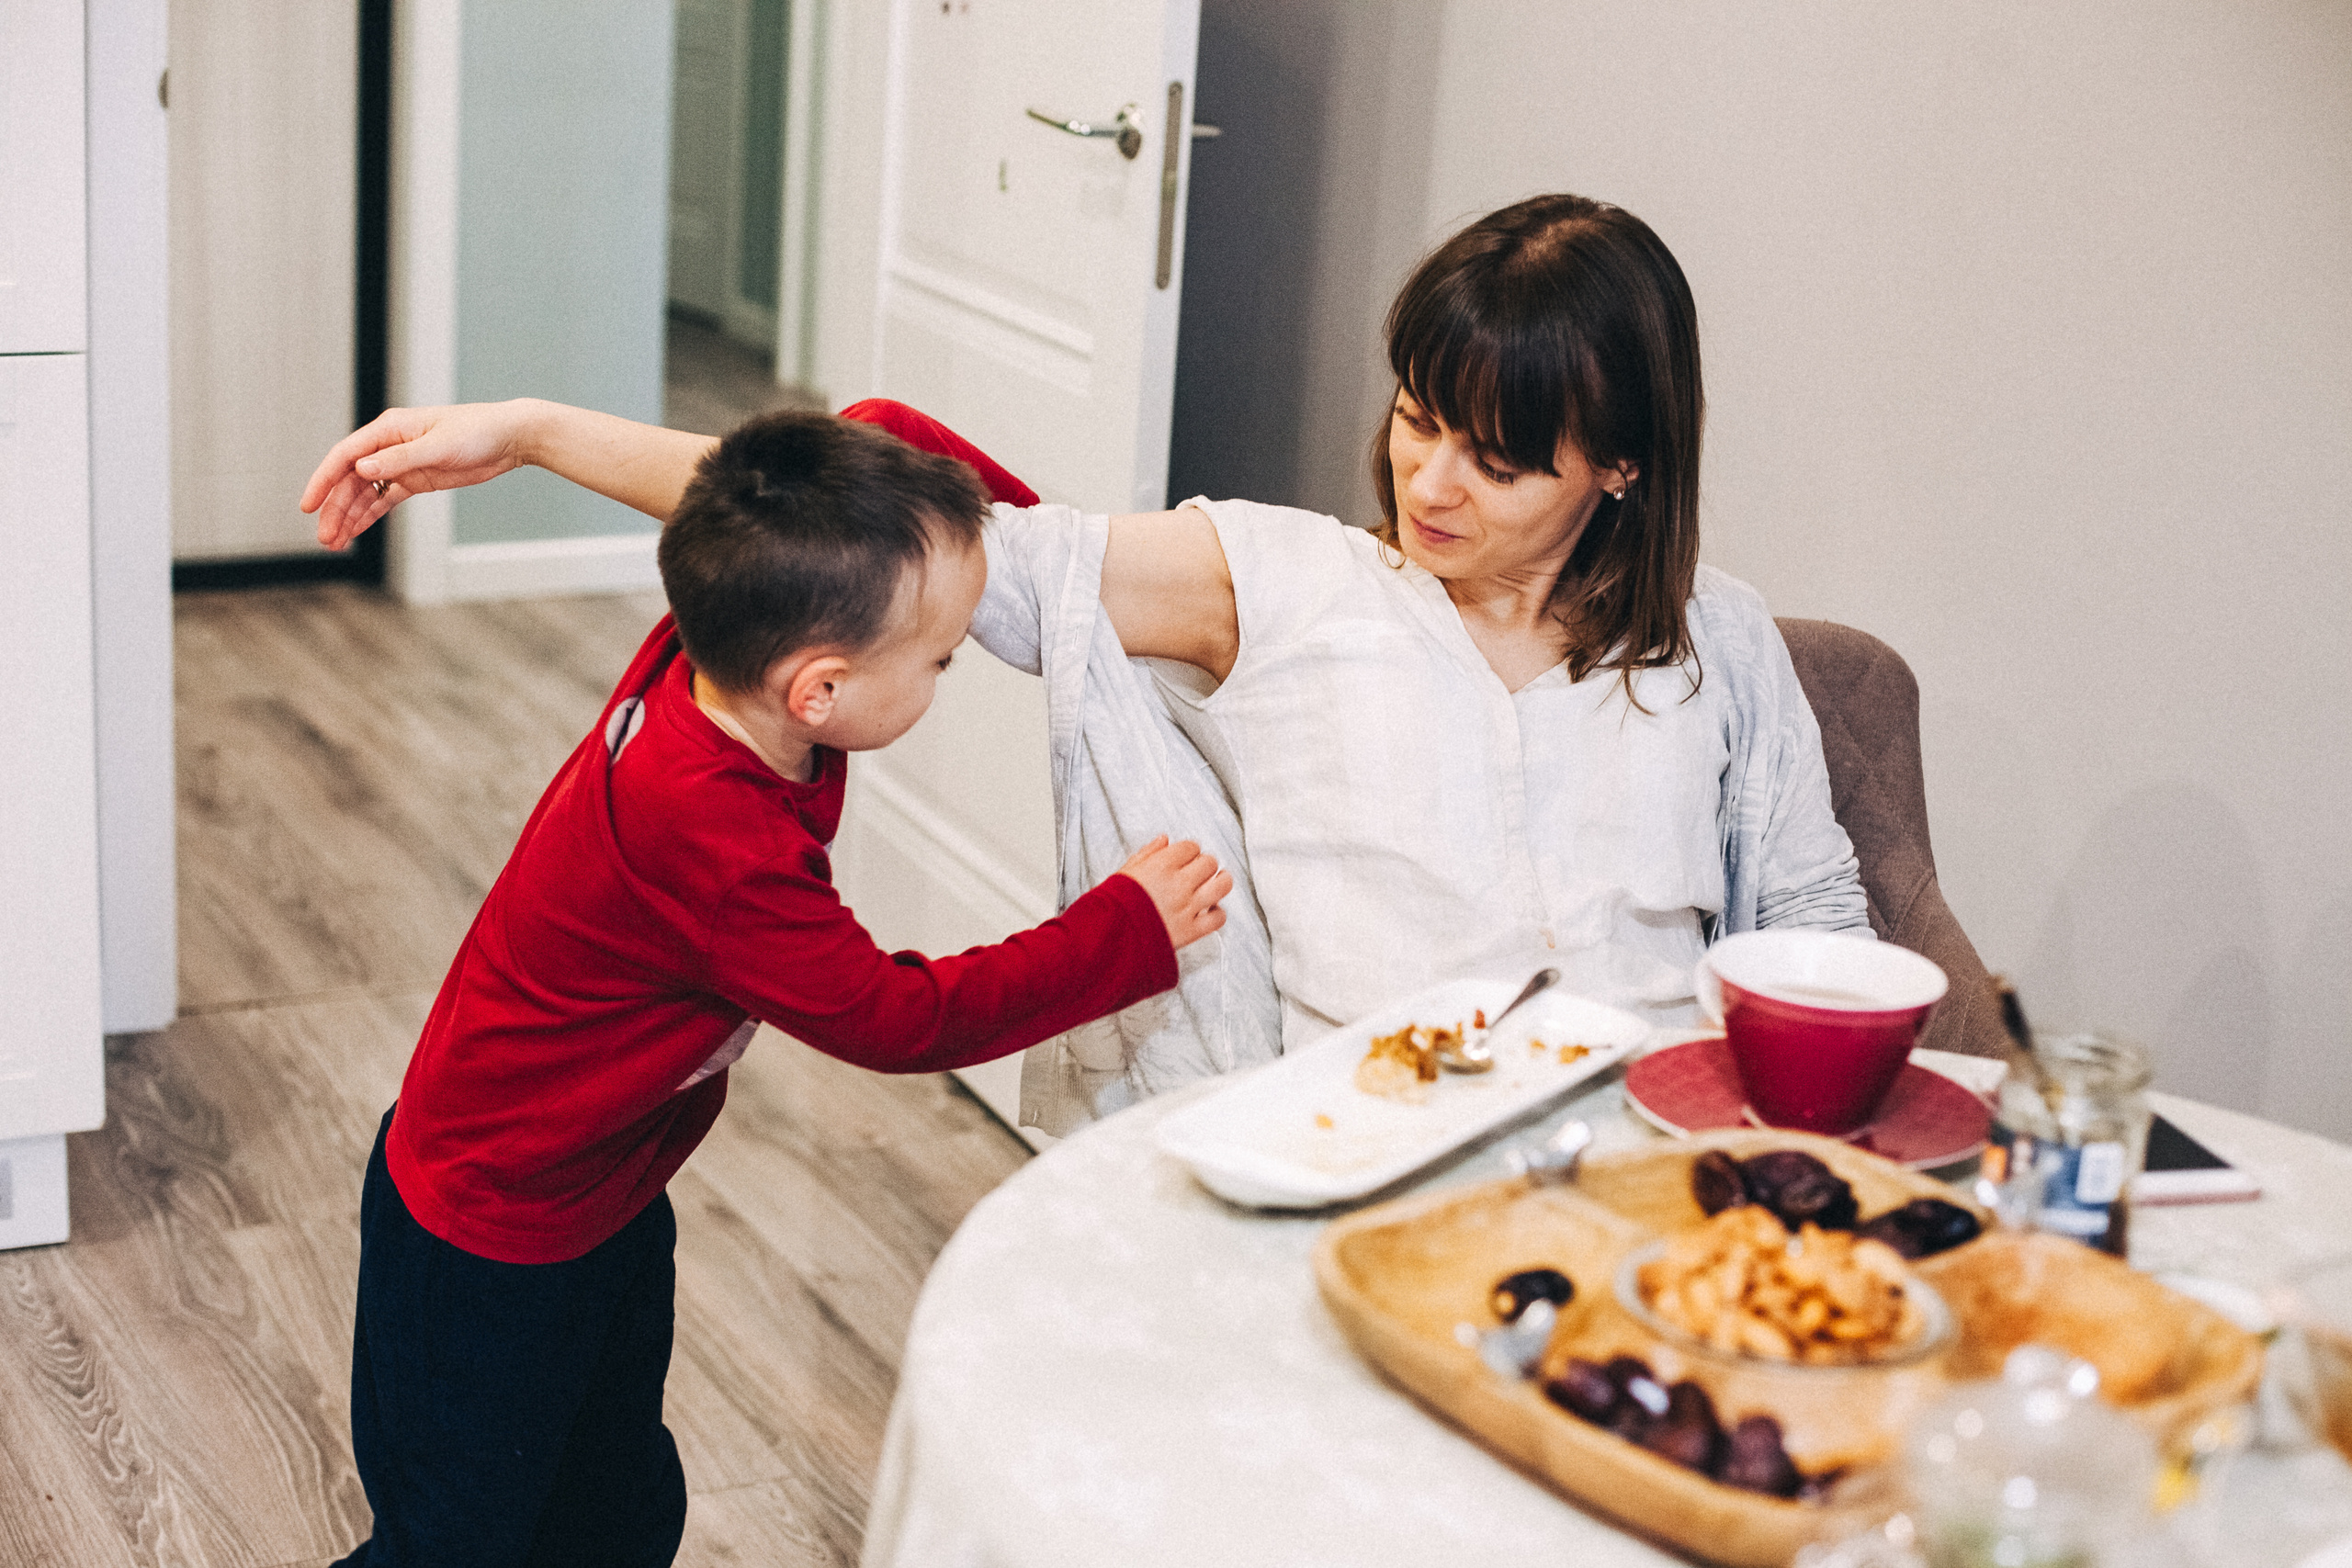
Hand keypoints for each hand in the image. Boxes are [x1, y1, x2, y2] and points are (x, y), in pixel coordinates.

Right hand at [299, 400, 543, 550]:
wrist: (508, 438)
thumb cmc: (476, 432)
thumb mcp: (438, 446)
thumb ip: (399, 459)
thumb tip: (362, 469)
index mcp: (388, 430)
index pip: (345, 457)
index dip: (323, 481)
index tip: (308, 505)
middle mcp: (388, 446)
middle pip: (350, 480)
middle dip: (335, 509)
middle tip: (324, 537)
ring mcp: (401, 464)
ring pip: (365, 493)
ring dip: (349, 516)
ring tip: (334, 542)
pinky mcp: (415, 480)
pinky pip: (384, 500)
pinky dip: (369, 515)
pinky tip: (355, 532)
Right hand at [1114, 836, 1232, 951]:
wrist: (1108, 937)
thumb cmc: (1112, 904)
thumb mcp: (1125, 871)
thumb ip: (1148, 853)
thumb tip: (1164, 839)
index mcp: (1161, 866)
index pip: (1192, 847)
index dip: (1190, 851)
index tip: (1185, 857)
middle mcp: (1178, 884)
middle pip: (1210, 862)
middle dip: (1204, 865)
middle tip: (1197, 872)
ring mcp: (1187, 907)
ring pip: (1222, 885)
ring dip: (1221, 882)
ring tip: (1216, 883)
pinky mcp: (1191, 930)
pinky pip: (1218, 918)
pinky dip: (1217, 914)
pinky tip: (1208, 911)